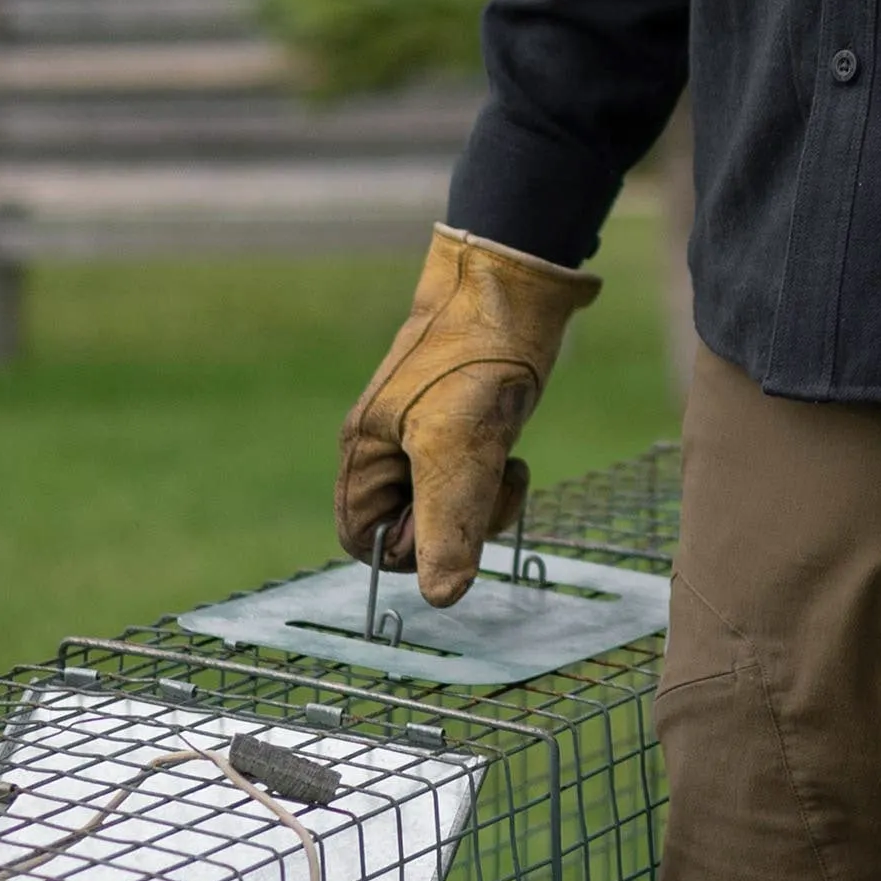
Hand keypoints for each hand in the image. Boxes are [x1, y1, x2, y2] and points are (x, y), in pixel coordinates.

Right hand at [335, 224, 601, 605]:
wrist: (517, 281)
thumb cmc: (475, 356)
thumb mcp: (458, 447)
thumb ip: (447, 523)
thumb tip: (441, 598)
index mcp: (365, 451)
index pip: (363, 541)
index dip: (405, 550)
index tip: (449, 525)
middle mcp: (390, 448)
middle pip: (412, 530)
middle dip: (456, 523)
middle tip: (488, 485)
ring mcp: (430, 437)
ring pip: (449, 508)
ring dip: (484, 502)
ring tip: (505, 463)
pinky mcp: (467, 427)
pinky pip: (474, 482)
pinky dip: (498, 479)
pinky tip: (513, 454)